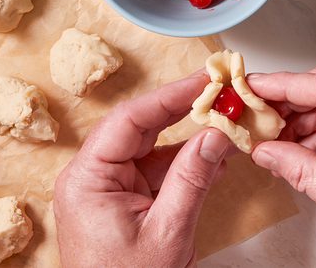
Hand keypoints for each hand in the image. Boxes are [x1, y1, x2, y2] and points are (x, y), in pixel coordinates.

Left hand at [54, 72, 230, 267]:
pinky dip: (188, 164)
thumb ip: (192, 179)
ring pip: (154, 147)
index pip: (130, 121)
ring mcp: (111, 186)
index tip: (202, 81)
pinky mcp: (128, 199)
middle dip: (183, 111)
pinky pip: (159, 170)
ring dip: (191, 139)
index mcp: (88, 179)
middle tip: (218, 92)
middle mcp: (94, 176)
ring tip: (226, 125)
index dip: (169, 96)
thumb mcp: (167, 232)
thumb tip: (216, 135)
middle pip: (142, 127)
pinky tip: (215, 157)